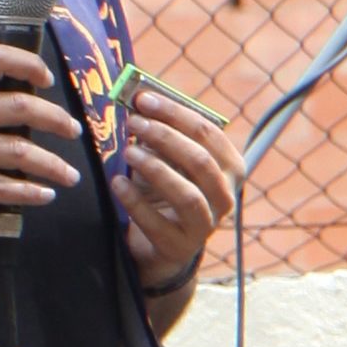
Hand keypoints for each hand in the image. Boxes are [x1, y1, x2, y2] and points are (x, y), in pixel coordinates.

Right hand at [0, 41, 80, 228]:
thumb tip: (1, 106)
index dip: (28, 64)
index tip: (46, 80)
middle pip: (18, 106)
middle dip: (56, 120)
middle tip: (73, 131)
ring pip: (18, 151)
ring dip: (52, 164)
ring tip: (68, 175)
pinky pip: (0, 186)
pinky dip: (28, 192)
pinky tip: (43, 195)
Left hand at [121, 78, 237, 303]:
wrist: (161, 246)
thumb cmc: (165, 191)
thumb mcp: (167, 160)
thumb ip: (160, 133)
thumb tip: (138, 98)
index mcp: (229, 167)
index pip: (209, 133)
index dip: (176, 113)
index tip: (143, 98)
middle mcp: (225, 196)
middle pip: (201, 161)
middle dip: (166, 137)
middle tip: (134, 122)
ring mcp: (206, 225)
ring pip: (188, 195)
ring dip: (156, 169)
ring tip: (128, 152)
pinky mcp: (181, 247)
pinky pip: (159, 224)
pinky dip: (136, 202)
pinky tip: (117, 182)